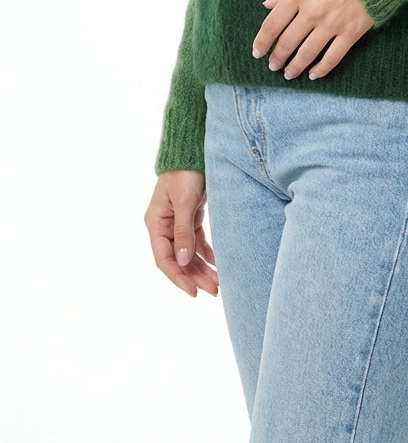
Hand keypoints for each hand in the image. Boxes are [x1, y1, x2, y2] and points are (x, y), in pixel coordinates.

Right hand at [144, 170, 218, 298]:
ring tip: (217, 283)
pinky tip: (217, 264)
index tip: (193, 292)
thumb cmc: (185, 173)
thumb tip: (181, 262)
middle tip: (214, 290)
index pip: (164, 259)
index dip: (178, 277)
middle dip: (194, 276)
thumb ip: (182, 232)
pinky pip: (197, 242)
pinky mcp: (190, 217)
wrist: (193, 150)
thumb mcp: (184, 203)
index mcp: (156, 223)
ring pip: (188, 253)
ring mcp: (177, 222)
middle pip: (178, 259)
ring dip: (201, 268)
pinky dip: (206, 254)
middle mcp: (164, 226)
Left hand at [252, 0, 373, 80]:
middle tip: (273, 66)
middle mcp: (311, 12)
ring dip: (295, 67)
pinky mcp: (351, 33)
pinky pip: (332, 57)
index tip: (257, 52)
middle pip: (288, 42)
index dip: (262, 42)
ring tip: (289, 74)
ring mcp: (332, 24)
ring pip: (307, 53)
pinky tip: (314, 74)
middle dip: (278, 58)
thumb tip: (268, 5)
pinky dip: (321, 69)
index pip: (272, 25)